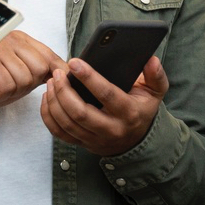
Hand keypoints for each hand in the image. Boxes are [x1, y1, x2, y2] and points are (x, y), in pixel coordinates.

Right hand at [0, 31, 66, 111]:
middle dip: (26, 84)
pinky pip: (7, 85)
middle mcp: (8, 39)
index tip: (61, 78)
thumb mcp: (20, 77)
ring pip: (24, 79)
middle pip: (39, 68)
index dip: (56, 70)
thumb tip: (68, 71)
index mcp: (19, 39)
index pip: (48, 54)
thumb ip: (40, 71)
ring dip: (10, 91)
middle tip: (7, 84)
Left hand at [41, 55, 165, 157]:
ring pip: (67, 123)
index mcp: (129, 113)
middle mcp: (111, 129)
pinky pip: (59, 133)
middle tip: (57, 74)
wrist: (137, 141)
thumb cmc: (142, 110)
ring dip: (55, 101)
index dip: (89, 78)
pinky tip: (48, 98)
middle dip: (64, 91)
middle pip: (80, 113)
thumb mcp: (155, 92)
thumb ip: (156, 75)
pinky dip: (49, 116)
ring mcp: (95, 139)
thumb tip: (151, 60)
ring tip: (51, 82)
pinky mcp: (82, 144)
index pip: (106, 95)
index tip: (75, 62)